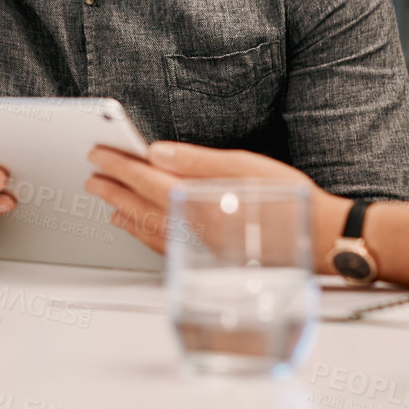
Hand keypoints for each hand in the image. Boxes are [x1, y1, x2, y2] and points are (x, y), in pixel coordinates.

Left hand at [86, 142, 344, 268]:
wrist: (317, 239)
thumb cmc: (286, 200)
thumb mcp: (242, 165)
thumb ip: (195, 160)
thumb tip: (156, 152)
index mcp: (195, 201)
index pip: (145, 180)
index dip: (118, 165)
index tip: (98, 153)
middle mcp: (190, 227)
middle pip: (139, 206)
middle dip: (112, 189)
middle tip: (91, 176)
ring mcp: (196, 245)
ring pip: (147, 227)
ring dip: (123, 211)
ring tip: (106, 201)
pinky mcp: (206, 256)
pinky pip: (162, 244)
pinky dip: (143, 233)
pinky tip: (140, 228)